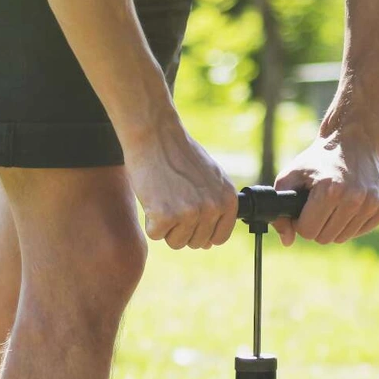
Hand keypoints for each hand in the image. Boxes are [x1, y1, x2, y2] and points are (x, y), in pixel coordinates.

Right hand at [123, 117, 237, 249]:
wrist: (155, 135)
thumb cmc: (180, 154)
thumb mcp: (212, 178)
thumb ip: (216, 206)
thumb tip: (210, 242)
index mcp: (228, 200)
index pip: (219, 238)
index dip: (202, 233)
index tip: (190, 221)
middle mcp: (213, 208)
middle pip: (196, 243)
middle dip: (182, 229)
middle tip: (172, 202)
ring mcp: (190, 213)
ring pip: (176, 242)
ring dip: (166, 226)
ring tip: (163, 199)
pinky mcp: (165, 215)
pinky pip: (156, 234)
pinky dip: (149, 221)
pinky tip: (152, 198)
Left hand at [273, 132, 378, 246]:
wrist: (355, 139)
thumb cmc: (319, 159)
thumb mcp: (291, 175)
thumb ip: (281, 210)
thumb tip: (287, 241)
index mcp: (330, 191)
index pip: (307, 231)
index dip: (302, 221)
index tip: (305, 207)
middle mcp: (354, 199)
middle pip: (324, 238)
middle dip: (317, 224)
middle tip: (319, 204)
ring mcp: (371, 205)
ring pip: (341, 238)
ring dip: (334, 225)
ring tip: (334, 202)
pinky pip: (359, 232)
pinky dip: (350, 223)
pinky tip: (349, 203)